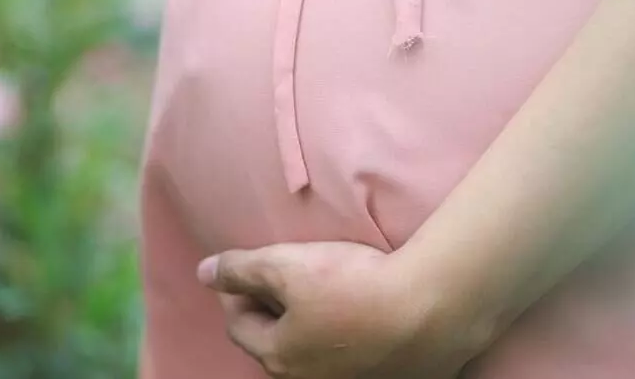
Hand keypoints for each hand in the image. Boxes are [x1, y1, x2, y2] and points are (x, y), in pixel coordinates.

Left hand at [199, 241, 489, 378]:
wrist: (431, 309)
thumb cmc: (351, 286)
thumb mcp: (286, 265)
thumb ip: (240, 269)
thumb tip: (204, 273)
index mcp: (278, 356)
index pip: (240, 324)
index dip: (238, 292)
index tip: (249, 268)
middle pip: (277, 343)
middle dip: (274, 311)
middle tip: (286, 277)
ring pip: (316, 351)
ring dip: (313, 324)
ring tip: (325, 291)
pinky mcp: (386, 375)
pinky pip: (354, 353)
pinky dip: (349, 332)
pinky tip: (364, 308)